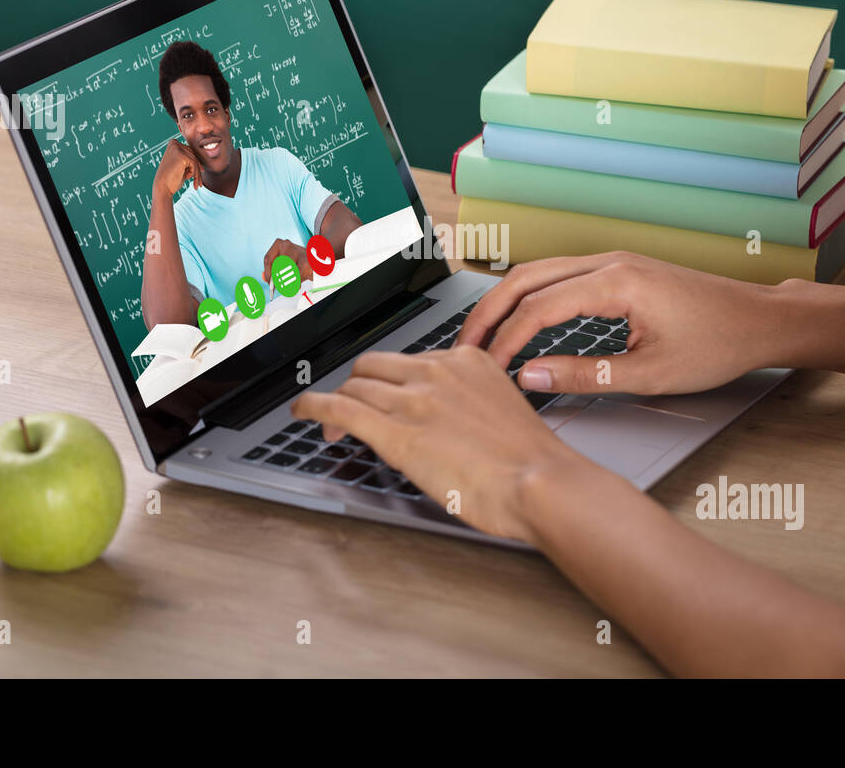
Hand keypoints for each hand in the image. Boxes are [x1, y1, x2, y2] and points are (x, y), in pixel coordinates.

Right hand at [153, 139, 200, 196]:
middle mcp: (174, 143)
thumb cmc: (171, 178)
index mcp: (173, 143)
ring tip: (196, 184)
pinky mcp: (182, 156)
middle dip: (198, 169)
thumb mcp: (180, 165)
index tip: (200, 173)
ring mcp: (177, 148)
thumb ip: (188, 158)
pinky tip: (187, 179)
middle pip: (193, 155)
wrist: (162, 187)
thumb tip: (201, 157)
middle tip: (199, 182)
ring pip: (195, 160)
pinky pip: (194, 164)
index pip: (190, 152)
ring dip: (197, 173)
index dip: (195, 163)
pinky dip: (194, 174)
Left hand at [262, 238, 312, 283]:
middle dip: (277, 278)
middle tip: (279, 286)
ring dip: (287, 281)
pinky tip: (298, 283)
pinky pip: (296, 277)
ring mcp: (297, 251)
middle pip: (276, 266)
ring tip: (292, 283)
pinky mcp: (306, 261)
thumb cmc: (298, 262)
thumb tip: (264, 277)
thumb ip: (272, 270)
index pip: (268, 259)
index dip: (267, 272)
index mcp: (279, 244)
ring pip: (286, 272)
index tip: (269, 281)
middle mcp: (287, 245)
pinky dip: (295, 283)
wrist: (316, 262)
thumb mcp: (283, 264)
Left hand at [290, 346, 594, 543]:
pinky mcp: (395, 430)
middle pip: (375, 365)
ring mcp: (414, 398)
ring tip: (330, 424)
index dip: (389, 381)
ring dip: (336, 404)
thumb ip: (470, 404)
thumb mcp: (503, 411)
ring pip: (355, 385)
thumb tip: (446, 420)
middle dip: (359, 387)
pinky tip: (303, 412)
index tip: (384, 396)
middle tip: (353, 412)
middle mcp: (438, 370)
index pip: (410, 360)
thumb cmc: (531, 463)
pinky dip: (313, 406)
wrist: (541, 484)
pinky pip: (339, 407)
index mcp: (467, 361)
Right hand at [457, 251, 782, 395]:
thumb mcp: (650, 374)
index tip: (489, 369)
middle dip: (489, 312)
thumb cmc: (717, 345)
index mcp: (617, 283)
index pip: (539, 307)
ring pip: (539, 272)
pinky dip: (529, 297)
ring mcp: (613, 261)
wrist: (758, 320)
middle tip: (464, 348)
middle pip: (526, 278)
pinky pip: (559, 276)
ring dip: (505, 302)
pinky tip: (519, 321)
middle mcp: (609, 262)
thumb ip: (584, 375)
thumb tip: (531, 377)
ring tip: (483, 336)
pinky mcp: (617, 270)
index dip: (506, 340)